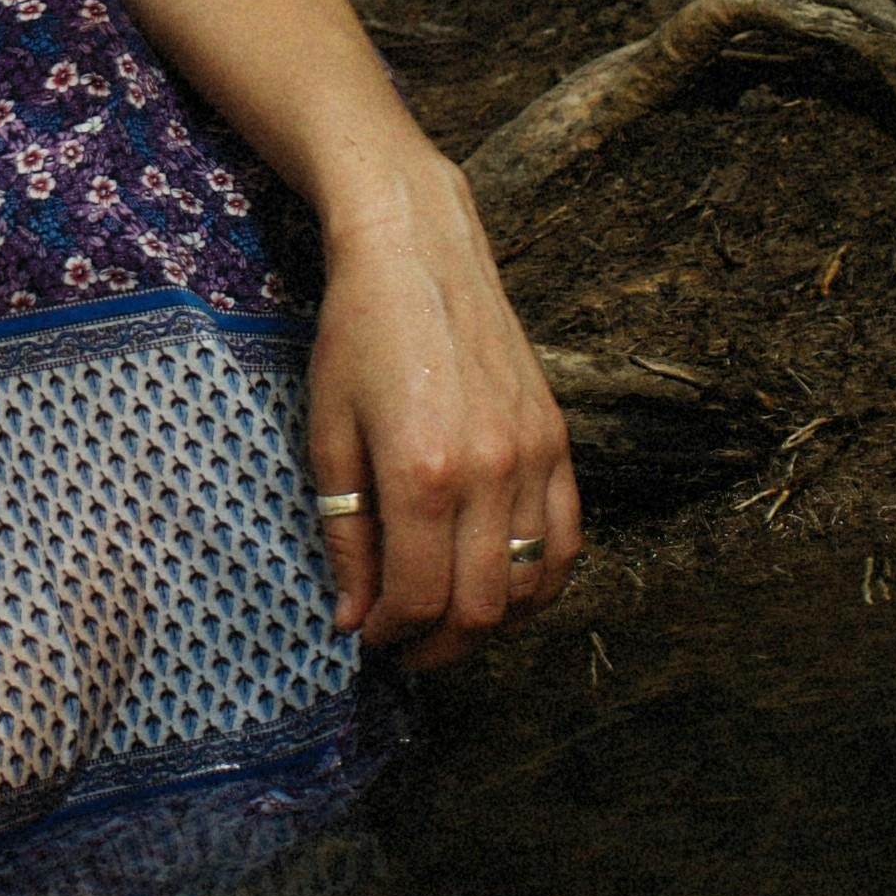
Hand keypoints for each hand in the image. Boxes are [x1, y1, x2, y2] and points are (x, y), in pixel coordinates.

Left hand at [304, 144, 577, 667]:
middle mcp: (490, 471)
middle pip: (480, 608)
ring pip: (530, 585)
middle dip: (439, 646)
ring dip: (489, 621)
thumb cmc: (357, 336)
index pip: (420, 599)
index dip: (391, 634)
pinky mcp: (556, 439)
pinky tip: (502, 588)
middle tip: (404, 646)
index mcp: (422, 472)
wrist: (417, 249)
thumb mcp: (327, 435)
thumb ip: (345, 534)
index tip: (367, 634)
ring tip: (447, 619)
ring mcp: (533, 456)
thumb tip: (353, 617)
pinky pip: (568, 541)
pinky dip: (540, 582)